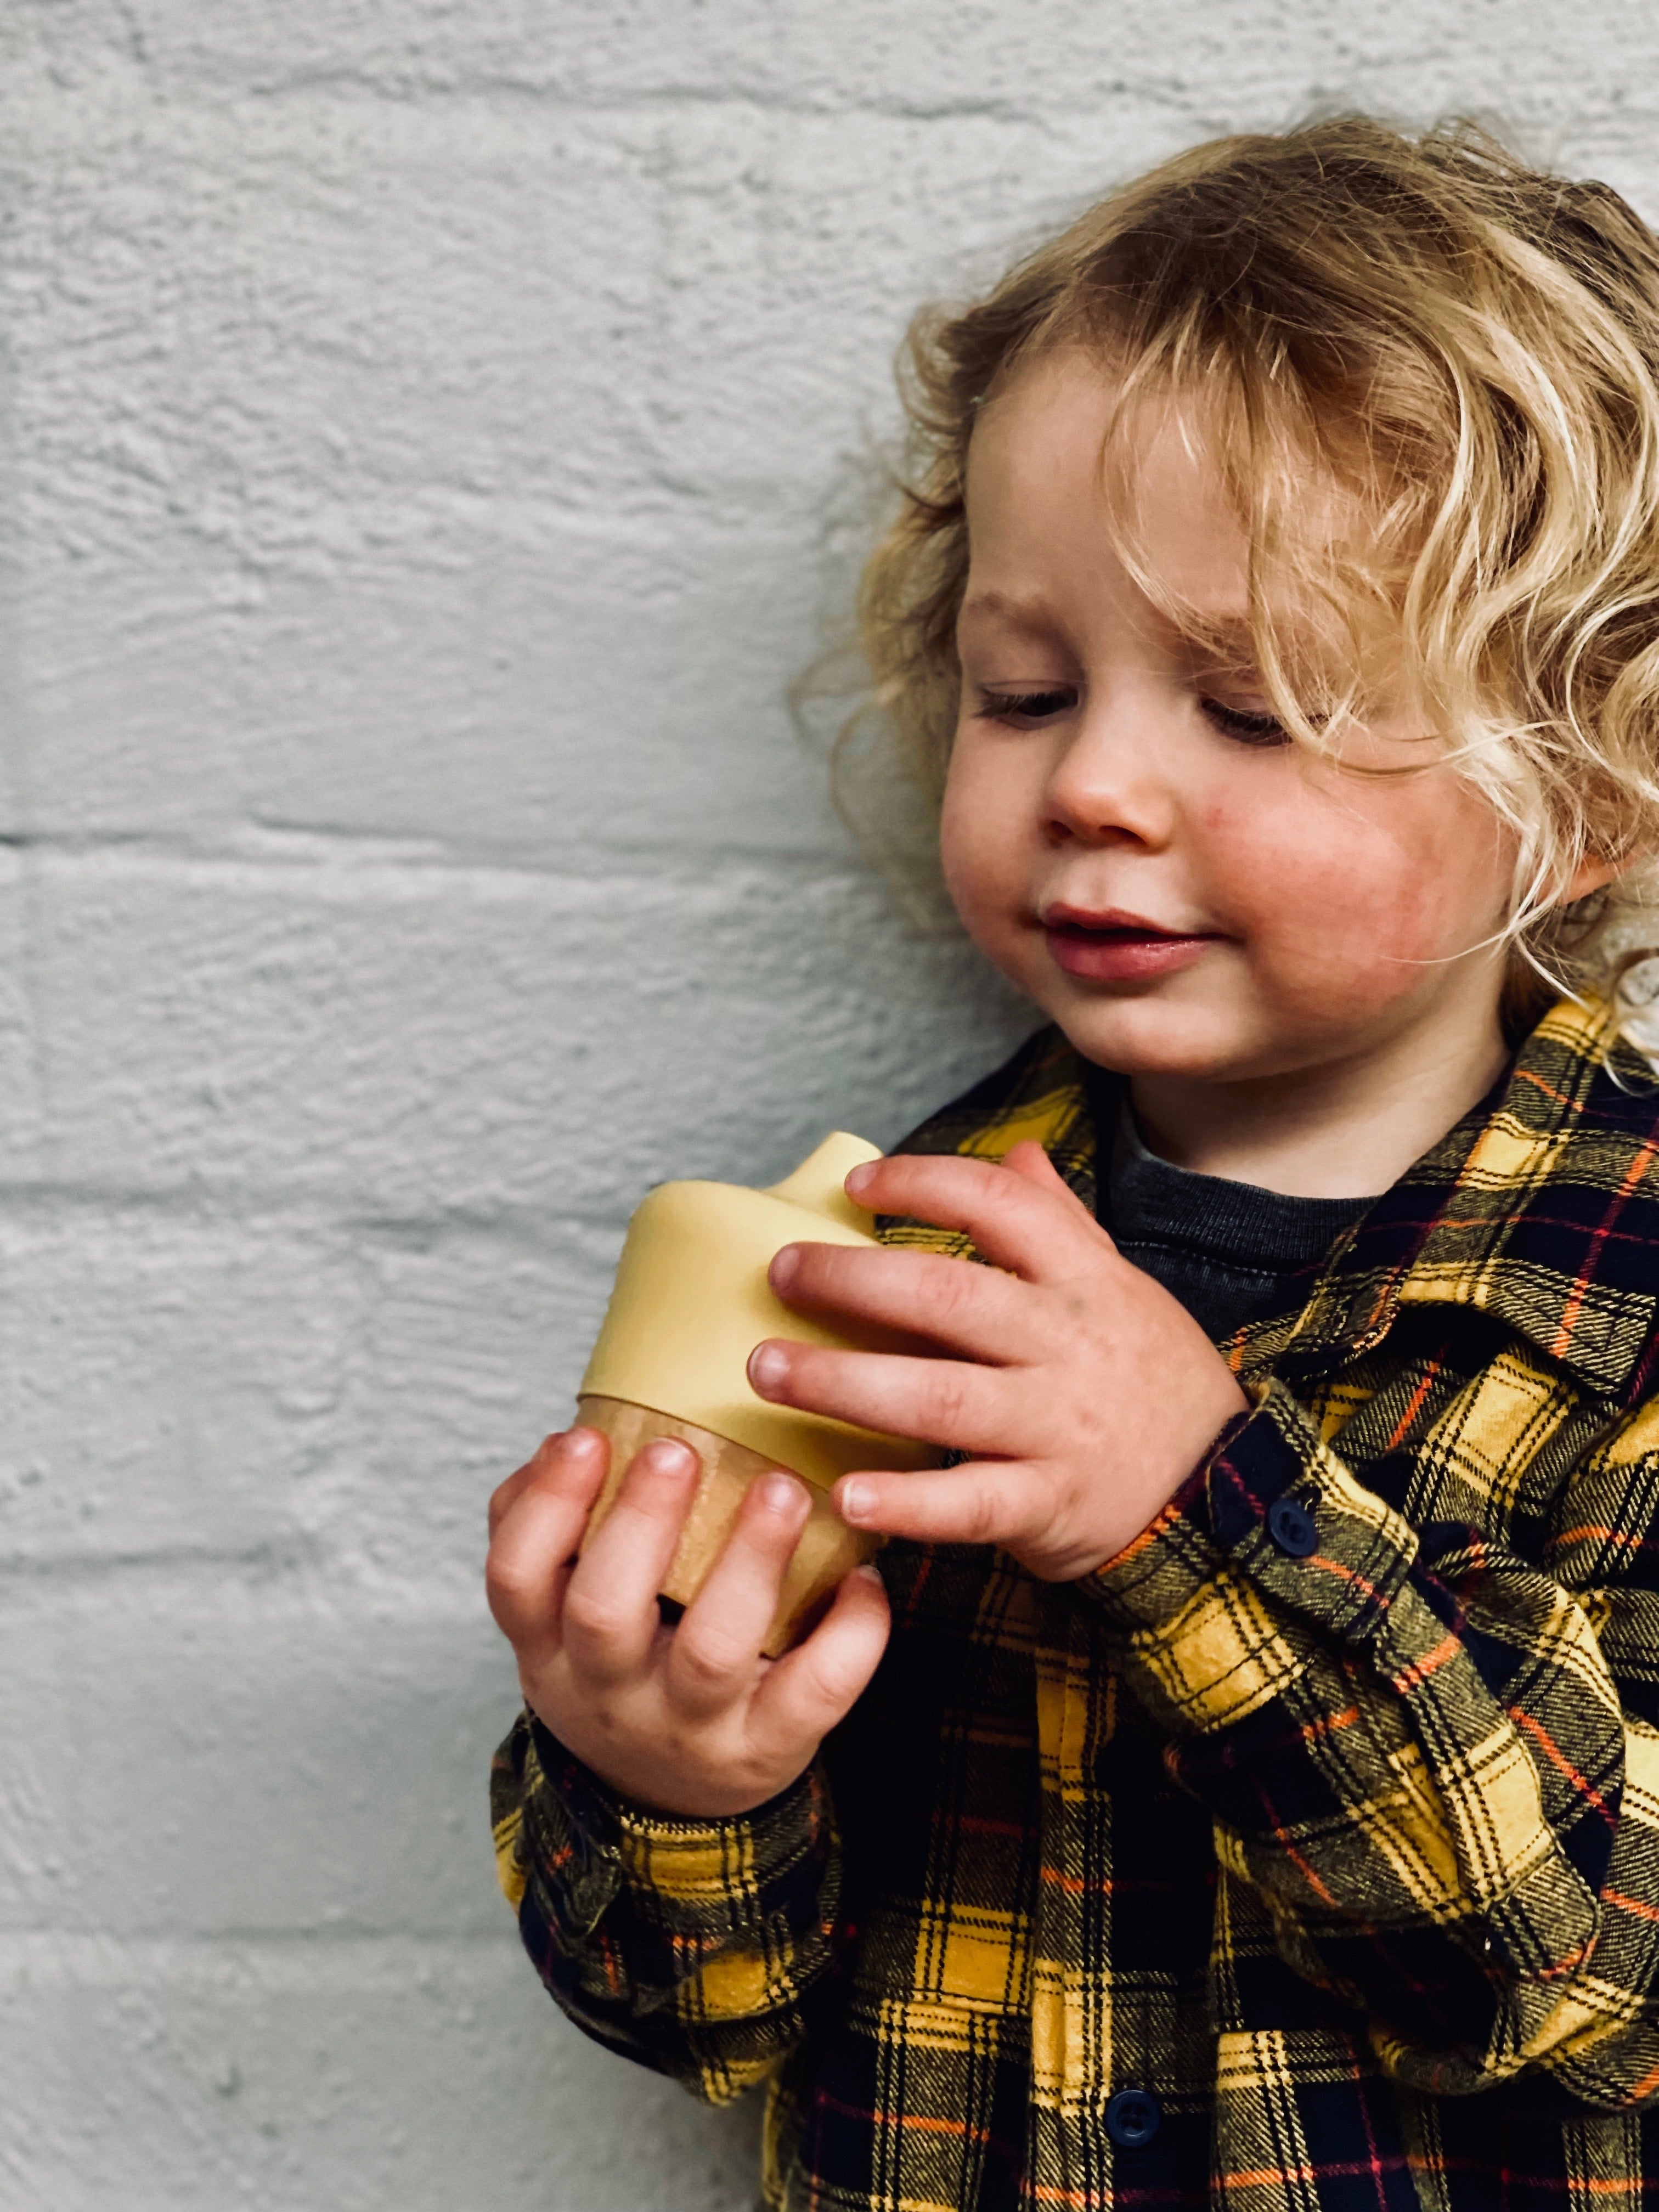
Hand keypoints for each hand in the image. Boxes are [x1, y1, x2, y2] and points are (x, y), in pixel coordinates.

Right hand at [485, 1426, 890, 1817]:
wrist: (668, 1802)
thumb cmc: (618, 1667)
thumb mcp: (560, 1617)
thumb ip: (553, 1530)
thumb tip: (568, 1442)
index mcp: (550, 1645)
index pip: (517, 1578)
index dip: (545, 1507)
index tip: (583, 1439)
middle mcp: (610, 1691)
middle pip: (604, 1613)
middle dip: (640, 1524)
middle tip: (676, 1449)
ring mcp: (691, 1726)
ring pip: (713, 1651)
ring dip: (749, 1561)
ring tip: (783, 1490)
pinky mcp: (768, 1748)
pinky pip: (815, 1691)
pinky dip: (848, 1631)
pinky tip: (860, 1573)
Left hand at [747, 1141, 1247, 1580]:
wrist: (1224, 1492)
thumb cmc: (1150, 1378)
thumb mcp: (1122, 1288)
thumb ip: (1061, 1221)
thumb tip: (1017, 1149)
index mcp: (1085, 1280)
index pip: (1000, 1205)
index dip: (924, 1183)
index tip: (856, 1184)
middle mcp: (1068, 1345)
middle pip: (950, 1299)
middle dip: (853, 1282)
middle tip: (779, 1272)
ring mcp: (1059, 1427)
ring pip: (941, 1400)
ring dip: (844, 1385)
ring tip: (766, 1371)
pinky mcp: (1050, 1506)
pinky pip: (971, 1505)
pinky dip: (907, 1505)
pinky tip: (844, 1496)